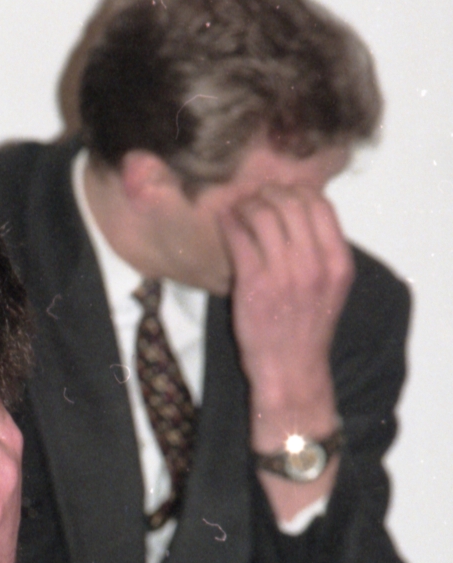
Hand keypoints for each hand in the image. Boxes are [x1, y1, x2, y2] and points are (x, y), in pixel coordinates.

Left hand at [221, 183, 352, 423]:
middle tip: (255, 197)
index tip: (283, 194)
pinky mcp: (253, 284)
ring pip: (264, 215)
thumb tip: (301, 213)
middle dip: (270, 193)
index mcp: (337, 263)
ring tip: (239, 209)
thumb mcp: (330, 288)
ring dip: (247, 205)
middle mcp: (314, 265)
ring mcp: (283, 274)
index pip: (322, 206)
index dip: (299, 191)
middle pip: (292, 204)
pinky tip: (225, 221)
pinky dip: (229, 223)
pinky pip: (239, 238)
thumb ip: (322, 252)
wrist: (290, 371)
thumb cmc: (307, 330)